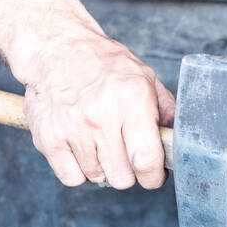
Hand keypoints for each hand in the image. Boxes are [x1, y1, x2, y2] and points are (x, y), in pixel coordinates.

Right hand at [10, 16, 175, 189]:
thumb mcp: (143, 77)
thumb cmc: (103, 64)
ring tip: (98, 141)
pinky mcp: (49, 138)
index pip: (146, 162)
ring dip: (102, 167)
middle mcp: (101, 116)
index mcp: (131, 100)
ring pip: (97, 178)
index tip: (153, 174)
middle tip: (124, 152)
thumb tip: (178, 141)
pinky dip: (78, 170)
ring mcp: (72, 129)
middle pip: (122, 178)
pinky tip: (81, 148)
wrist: (56, 48)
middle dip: (128, 171)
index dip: (153, 177)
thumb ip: (165, 109)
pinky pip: (71, 178)